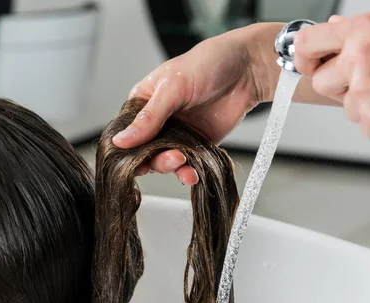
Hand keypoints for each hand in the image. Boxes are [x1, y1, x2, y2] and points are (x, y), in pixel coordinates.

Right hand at [112, 25, 269, 184]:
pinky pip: (186, 164)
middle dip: (153, 159)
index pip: (125, 131)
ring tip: (183, 162)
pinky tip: (192, 173)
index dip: (126, 148)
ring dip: (170, 167)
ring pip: (163, 160)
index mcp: (144, 102)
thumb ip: (148, 118)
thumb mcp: (173, 88)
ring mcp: (177, 134)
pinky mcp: (197, 144)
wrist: (248, 69)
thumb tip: (121, 141)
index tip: (131, 159)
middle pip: (143, 151)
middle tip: (171, 157)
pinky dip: (187, 172)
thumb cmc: (208, 63)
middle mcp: (158, 120)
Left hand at [294, 11, 369, 142]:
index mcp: (365, 31)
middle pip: (320, 81)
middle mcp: (359, 59)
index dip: (304, 56)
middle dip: (338, 85)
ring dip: (364, 103)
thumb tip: (332, 26)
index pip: (306, 42)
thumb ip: (363, 31)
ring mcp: (364, 93)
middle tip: (369, 80)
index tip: (309, 62)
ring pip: (345, 105)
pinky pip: (364, 124)